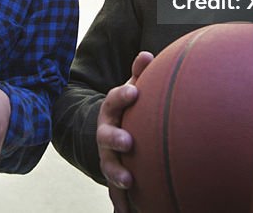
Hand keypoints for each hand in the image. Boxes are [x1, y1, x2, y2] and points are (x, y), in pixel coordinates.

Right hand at [97, 51, 153, 212]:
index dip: (122, 96)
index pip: (114, 101)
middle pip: (106, 136)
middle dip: (115, 139)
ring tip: (128, 181)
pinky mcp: (114, 175)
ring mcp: (108, 156)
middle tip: (128, 142)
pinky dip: (121, 204)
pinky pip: (116, 193)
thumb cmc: (129, 108)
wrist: (111, 131)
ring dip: (117, 174)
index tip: (135, 92)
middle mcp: (106, 134)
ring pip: (108, 166)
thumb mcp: (131, 90)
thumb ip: (139, 74)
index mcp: (111, 111)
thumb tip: (147, 54)